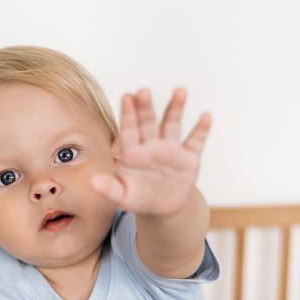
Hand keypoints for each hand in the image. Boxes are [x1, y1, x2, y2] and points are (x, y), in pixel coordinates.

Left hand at [90, 87, 211, 216]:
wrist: (163, 208)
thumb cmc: (138, 198)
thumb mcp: (123, 196)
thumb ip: (109, 188)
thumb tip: (93, 182)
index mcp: (132, 152)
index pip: (128, 130)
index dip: (128, 114)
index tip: (127, 96)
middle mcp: (151, 145)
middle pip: (148, 122)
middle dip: (146, 108)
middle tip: (143, 91)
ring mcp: (171, 149)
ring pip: (172, 124)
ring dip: (176, 108)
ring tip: (179, 91)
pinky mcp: (189, 158)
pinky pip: (196, 141)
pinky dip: (201, 129)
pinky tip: (205, 116)